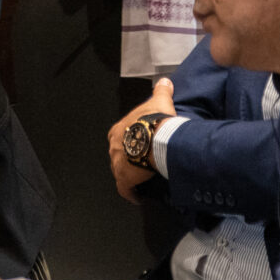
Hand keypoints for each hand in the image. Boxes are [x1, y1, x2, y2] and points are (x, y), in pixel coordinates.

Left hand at [107, 77, 175, 203]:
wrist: (157, 138)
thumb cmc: (155, 120)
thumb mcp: (159, 101)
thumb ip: (161, 91)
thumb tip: (165, 81)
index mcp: (118, 129)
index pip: (120, 136)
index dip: (129, 141)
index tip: (137, 145)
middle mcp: (114, 147)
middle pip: (118, 155)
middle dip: (127, 159)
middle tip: (140, 163)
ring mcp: (117, 164)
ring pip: (120, 172)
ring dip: (129, 175)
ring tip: (141, 178)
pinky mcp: (124, 179)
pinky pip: (124, 190)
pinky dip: (130, 194)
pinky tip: (136, 198)